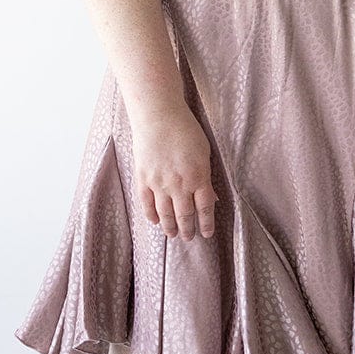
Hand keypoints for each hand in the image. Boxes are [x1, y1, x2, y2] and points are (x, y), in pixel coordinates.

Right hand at [130, 104, 219, 240]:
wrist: (158, 115)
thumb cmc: (185, 129)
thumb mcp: (204, 152)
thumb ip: (206, 176)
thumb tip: (211, 197)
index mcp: (198, 177)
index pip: (205, 208)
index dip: (206, 223)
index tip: (206, 233)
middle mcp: (179, 184)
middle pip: (185, 215)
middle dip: (188, 229)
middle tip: (188, 238)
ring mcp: (159, 183)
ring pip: (165, 213)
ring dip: (170, 227)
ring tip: (172, 235)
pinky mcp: (143, 178)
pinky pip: (146, 203)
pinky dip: (151, 215)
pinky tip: (155, 221)